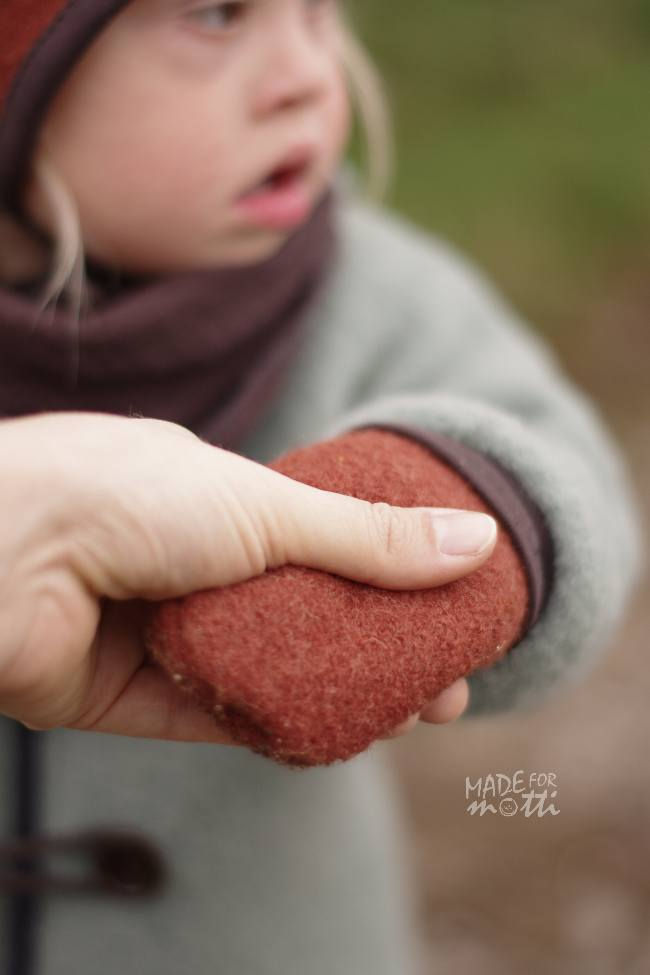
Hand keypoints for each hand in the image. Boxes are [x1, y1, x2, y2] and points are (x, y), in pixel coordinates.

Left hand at [0, 412, 493, 743]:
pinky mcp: (124, 694)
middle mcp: (184, 562)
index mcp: (210, 499)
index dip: (385, 578)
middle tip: (444, 688)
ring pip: (261, 670)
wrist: (2, 552)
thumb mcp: (267, 510)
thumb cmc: (127, 497)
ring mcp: (155, 628)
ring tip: (410, 716)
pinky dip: (272, 729)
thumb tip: (478, 540)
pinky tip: (336, 739)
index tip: (447, 609)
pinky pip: (212, 717)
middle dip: (373, 648)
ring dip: (332, 692)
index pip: (316, 544)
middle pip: (298, 615)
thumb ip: (367, 539)